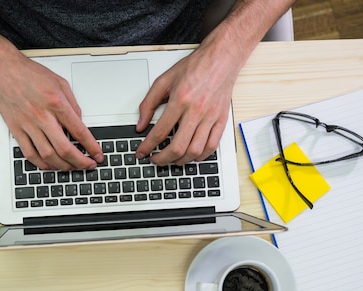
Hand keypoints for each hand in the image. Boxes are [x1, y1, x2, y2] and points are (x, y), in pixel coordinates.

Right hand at [0, 47, 103, 170]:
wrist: (1, 69)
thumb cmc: (29, 73)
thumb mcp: (60, 83)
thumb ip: (73, 104)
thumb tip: (80, 123)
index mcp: (56, 103)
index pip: (79, 132)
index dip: (91, 147)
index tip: (98, 155)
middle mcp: (42, 116)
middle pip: (65, 149)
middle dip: (80, 162)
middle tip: (88, 165)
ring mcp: (28, 125)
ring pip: (48, 155)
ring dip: (63, 166)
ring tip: (72, 168)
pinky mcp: (16, 129)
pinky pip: (29, 154)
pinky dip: (42, 164)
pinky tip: (50, 165)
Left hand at [135, 42, 237, 166]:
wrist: (222, 58)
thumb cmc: (195, 67)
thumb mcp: (164, 80)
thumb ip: (148, 103)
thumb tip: (141, 124)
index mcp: (180, 100)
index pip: (160, 132)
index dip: (147, 146)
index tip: (141, 152)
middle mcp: (196, 110)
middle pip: (178, 146)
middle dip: (163, 159)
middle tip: (155, 160)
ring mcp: (211, 117)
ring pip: (196, 150)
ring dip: (182, 161)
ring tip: (173, 160)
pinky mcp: (221, 119)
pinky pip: (213, 145)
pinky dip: (202, 156)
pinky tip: (193, 156)